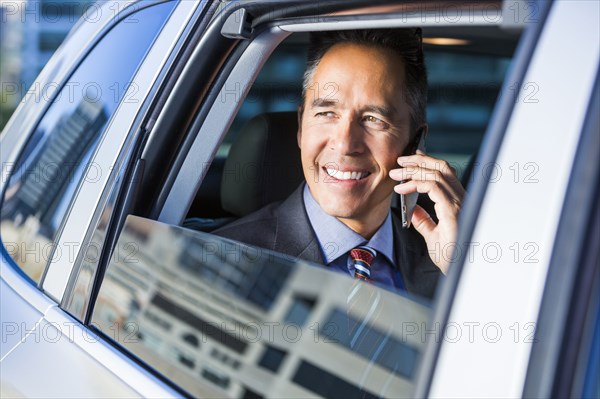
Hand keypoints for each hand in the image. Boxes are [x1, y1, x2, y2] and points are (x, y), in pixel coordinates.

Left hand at [389, 150, 464, 273]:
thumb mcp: (434, 237)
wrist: (463, 271)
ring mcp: (459, 204)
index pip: (445, 174)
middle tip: (401, 160)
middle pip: (442, 168)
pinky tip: (402, 189)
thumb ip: (425, 222)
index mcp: (458, 204)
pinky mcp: (453, 211)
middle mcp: (461, 200)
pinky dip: (416, 183)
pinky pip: (433, 187)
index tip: (410, 162)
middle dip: (420, 160)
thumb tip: (414, 210)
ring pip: (437, 174)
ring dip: (414, 170)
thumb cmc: (454, 258)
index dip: (427, 164)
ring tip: (397, 173)